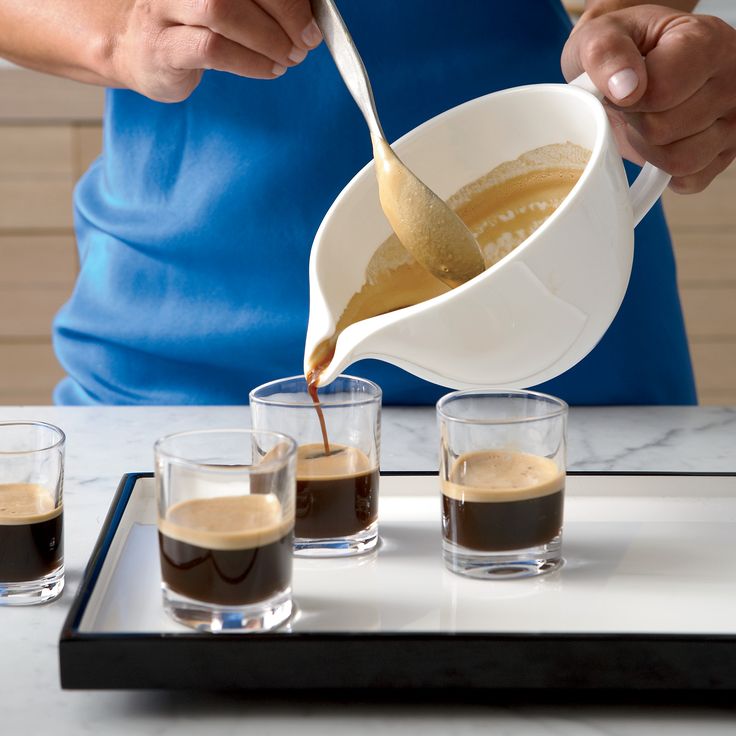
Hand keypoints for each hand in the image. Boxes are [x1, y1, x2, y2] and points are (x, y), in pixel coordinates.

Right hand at [108, 0, 321, 102]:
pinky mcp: (162, 47)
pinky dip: (250, 62)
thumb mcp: (227, 1)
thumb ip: (260, 1)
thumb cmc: (188, 21)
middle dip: (285, 11)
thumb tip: (308, 13)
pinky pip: (212, 49)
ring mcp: (165, 8)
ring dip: (268, 38)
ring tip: (290, 57)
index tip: (313, 16)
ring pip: (221, 9)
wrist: (129, 45)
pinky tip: (270, 70)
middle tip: (307, 38)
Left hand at [562, 4, 735, 192]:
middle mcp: (733, 81)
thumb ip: (606, 52)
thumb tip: (624, 88)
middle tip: (633, 104)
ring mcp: (734, 121)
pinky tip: (658, 142)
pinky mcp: (725, 153)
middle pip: (662, 130)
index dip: (625, 99)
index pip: (660, 93)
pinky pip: (688, 180)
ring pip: (678, 161)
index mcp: (708, 42)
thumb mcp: (602, 34)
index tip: (619, 86)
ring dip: (647, 148)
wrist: (636, 62)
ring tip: (646, 120)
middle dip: (635, 122)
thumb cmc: (624, 47)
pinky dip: (663, 169)